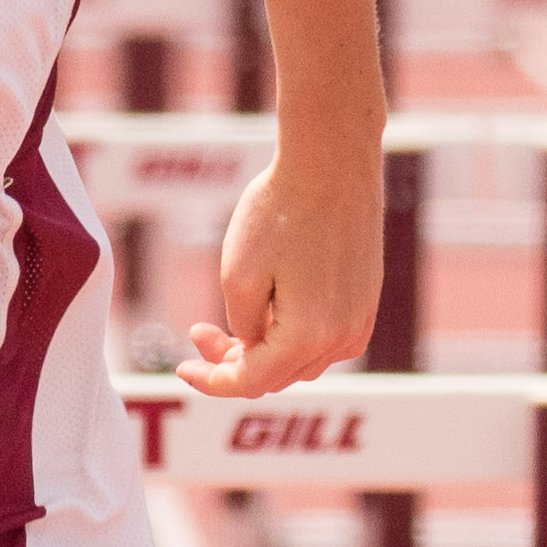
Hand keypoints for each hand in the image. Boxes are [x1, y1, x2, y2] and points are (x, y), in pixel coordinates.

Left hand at [178, 139, 379, 397]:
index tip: (180, 368)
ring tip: (228, 319)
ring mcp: (360, 321)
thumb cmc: (279, 212)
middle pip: (277, 375)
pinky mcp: (366, 301)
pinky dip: (292, 337)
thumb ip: (239, 328)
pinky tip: (270, 308)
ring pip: (302, 361)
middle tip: (199, 330)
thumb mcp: (238, 275)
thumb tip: (251, 346)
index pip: (251, 382)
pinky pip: (324, 340)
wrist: (331, 163)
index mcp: (309, 337)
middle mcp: (343, 338)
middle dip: (233, 362)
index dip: (211, 381)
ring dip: (263, 351)